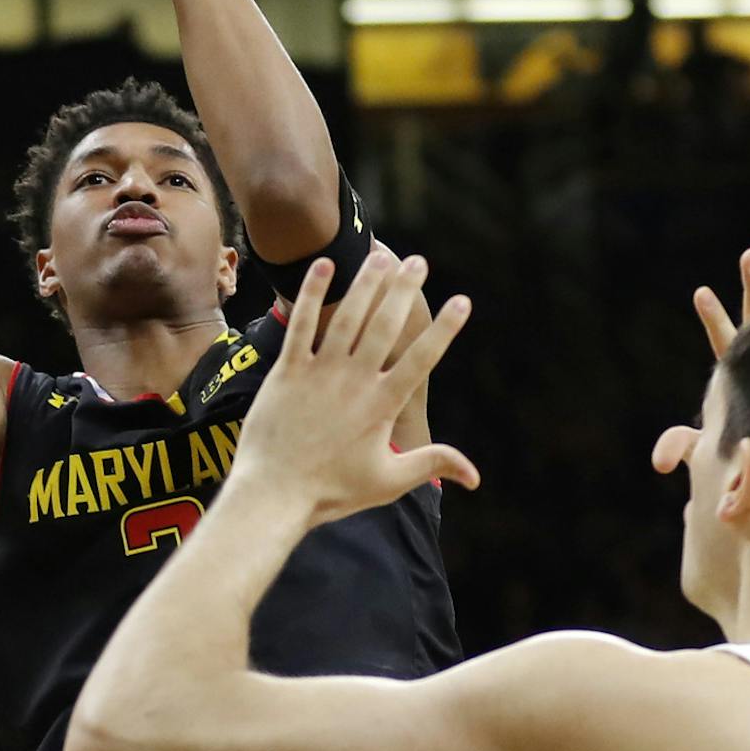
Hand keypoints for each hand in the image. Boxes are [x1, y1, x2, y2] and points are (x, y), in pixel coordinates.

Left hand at [228, 251, 478, 527]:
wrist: (274, 494)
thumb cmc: (332, 491)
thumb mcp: (388, 481)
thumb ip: (431, 464)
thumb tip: (475, 477)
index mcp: (381, 405)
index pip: (420, 359)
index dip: (443, 329)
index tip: (461, 301)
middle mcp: (354, 382)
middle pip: (385, 327)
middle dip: (404, 291)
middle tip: (418, 262)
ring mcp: (319, 373)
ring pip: (347, 319)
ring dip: (365, 285)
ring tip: (380, 256)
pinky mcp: (286, 372)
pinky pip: (301, 326)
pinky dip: (312, 295)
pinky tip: (323, 266)